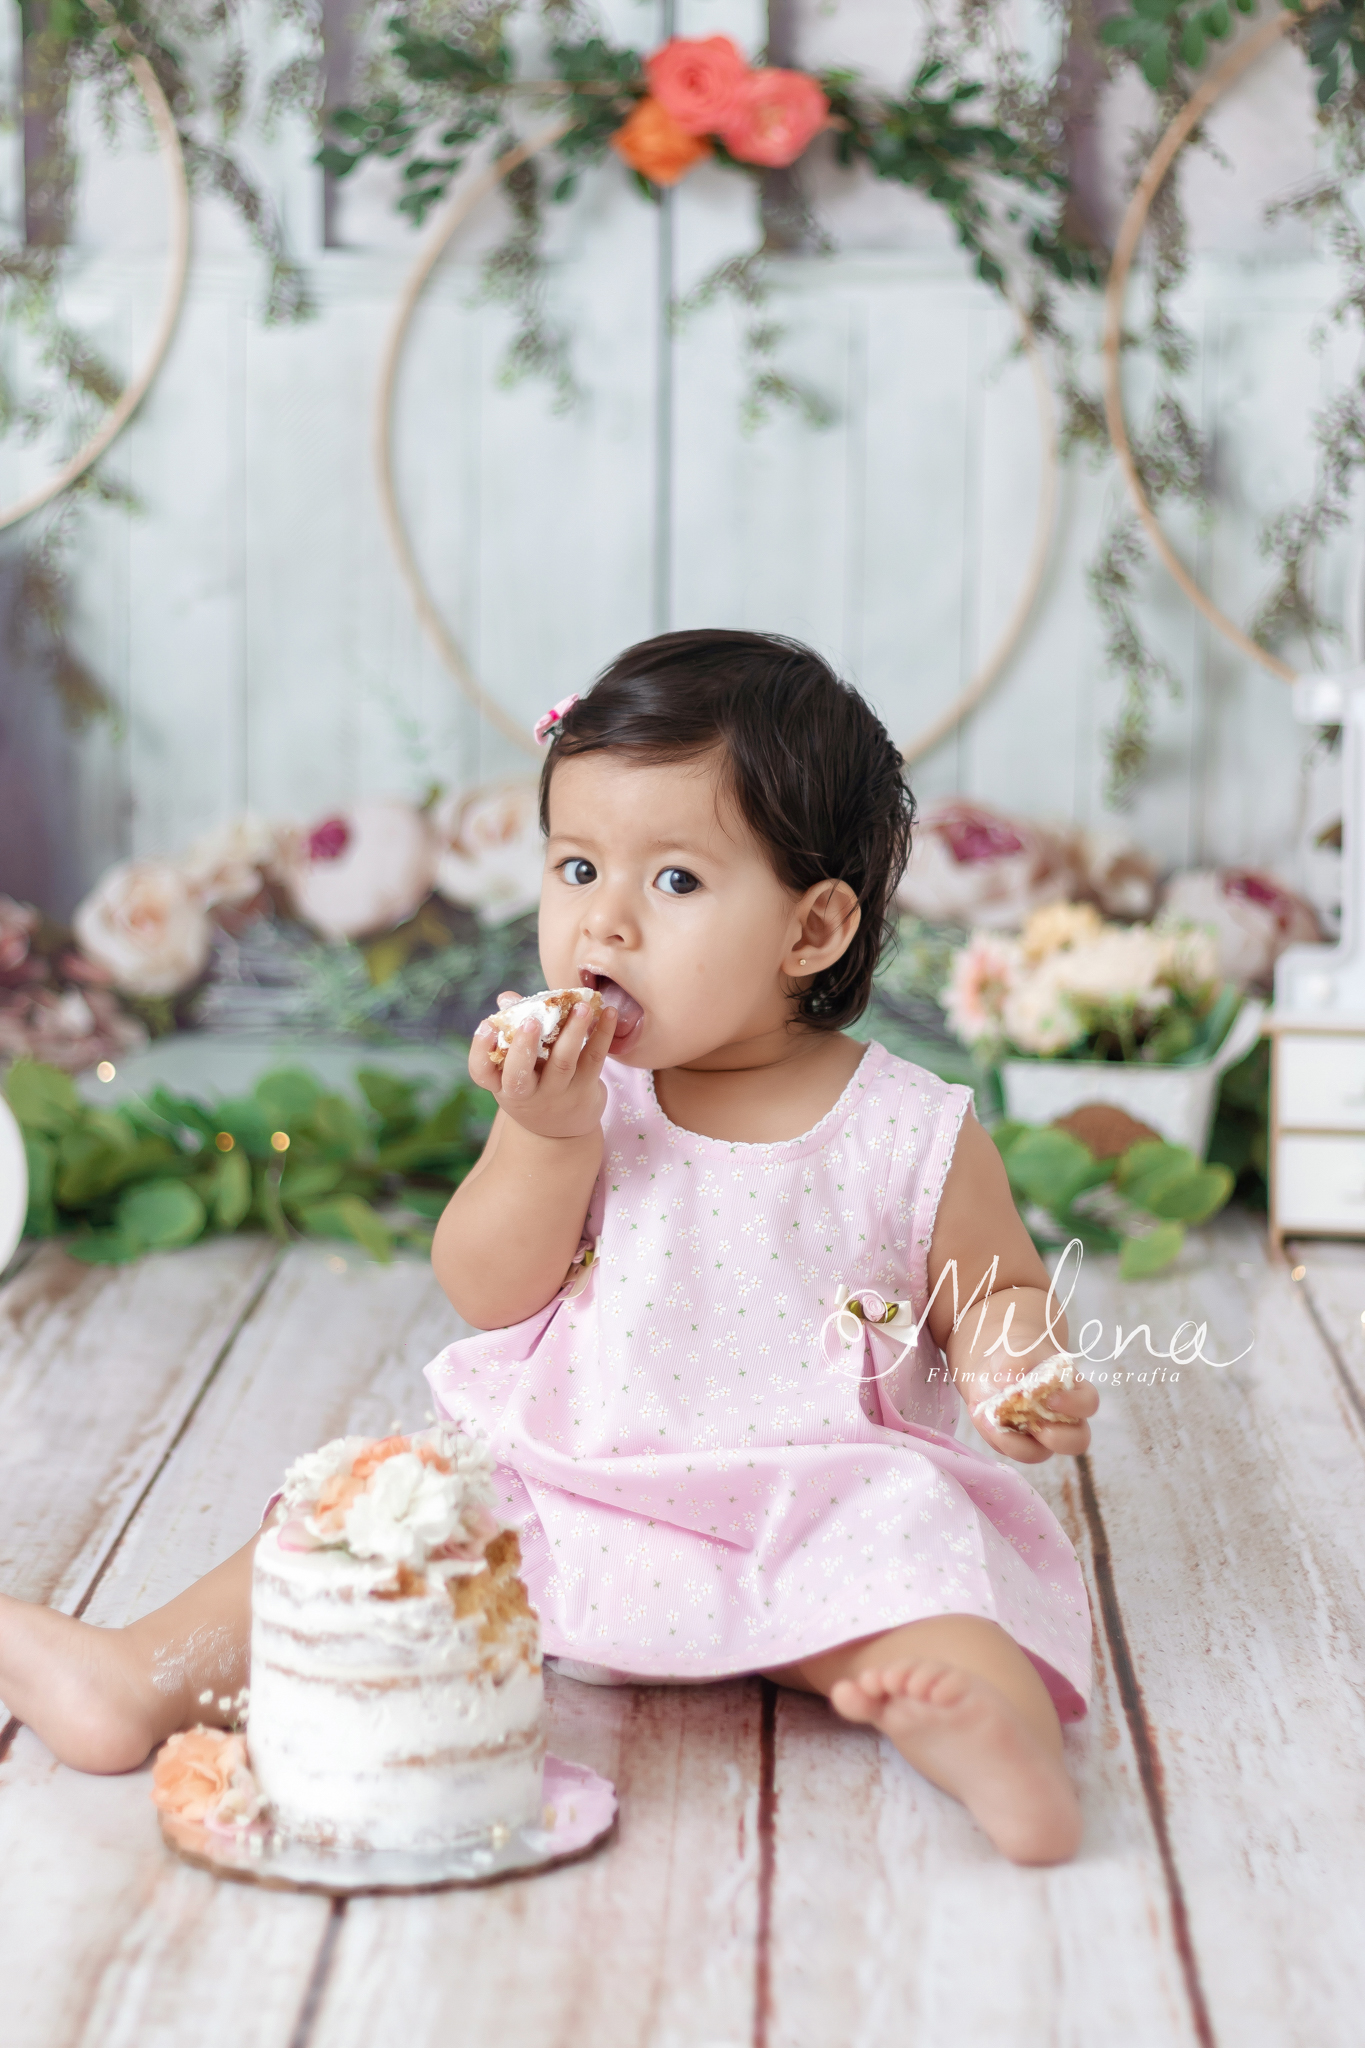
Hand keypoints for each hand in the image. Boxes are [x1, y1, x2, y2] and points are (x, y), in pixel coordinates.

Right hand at [468, 990, 617, 1142]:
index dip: (480, 1049)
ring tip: (582, 1006)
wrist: (559, 1133)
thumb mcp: (515, 1069)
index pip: (481, 1072)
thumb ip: (513, 1031)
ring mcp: (556, 1094)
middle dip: (524, 1047)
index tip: (486, 1024)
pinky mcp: (584, 1090)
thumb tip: (507, 998)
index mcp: (501, 1085)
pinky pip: (594, 1059)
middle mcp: (525, 1094)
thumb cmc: (532, 1086)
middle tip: (531, 1021)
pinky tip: (609, 1013)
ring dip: (573, 1031)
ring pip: (563, 1062)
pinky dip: (602, 1034)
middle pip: (519, 1076)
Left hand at [968, 1370, 1098, 1464]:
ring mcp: (1041, 1435)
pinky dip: (995, 1436)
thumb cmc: (1017, 1357)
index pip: (1088, 1403)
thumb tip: (1008, 1380)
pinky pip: (1010, 1448)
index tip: (1052, 1399)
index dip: (1075, 1406)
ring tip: (994, 1423)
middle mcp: (1064, 1419)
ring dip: (1016, 1443)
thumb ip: (1016, 1361)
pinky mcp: (1018, 1443)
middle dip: (1057, 1439)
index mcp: (1073, 1391)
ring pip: (1040, 1453)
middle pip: (1077, 1441)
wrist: (994, 1370)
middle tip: (1032, 1424)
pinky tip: (983, 1418)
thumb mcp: (1017, 1351)